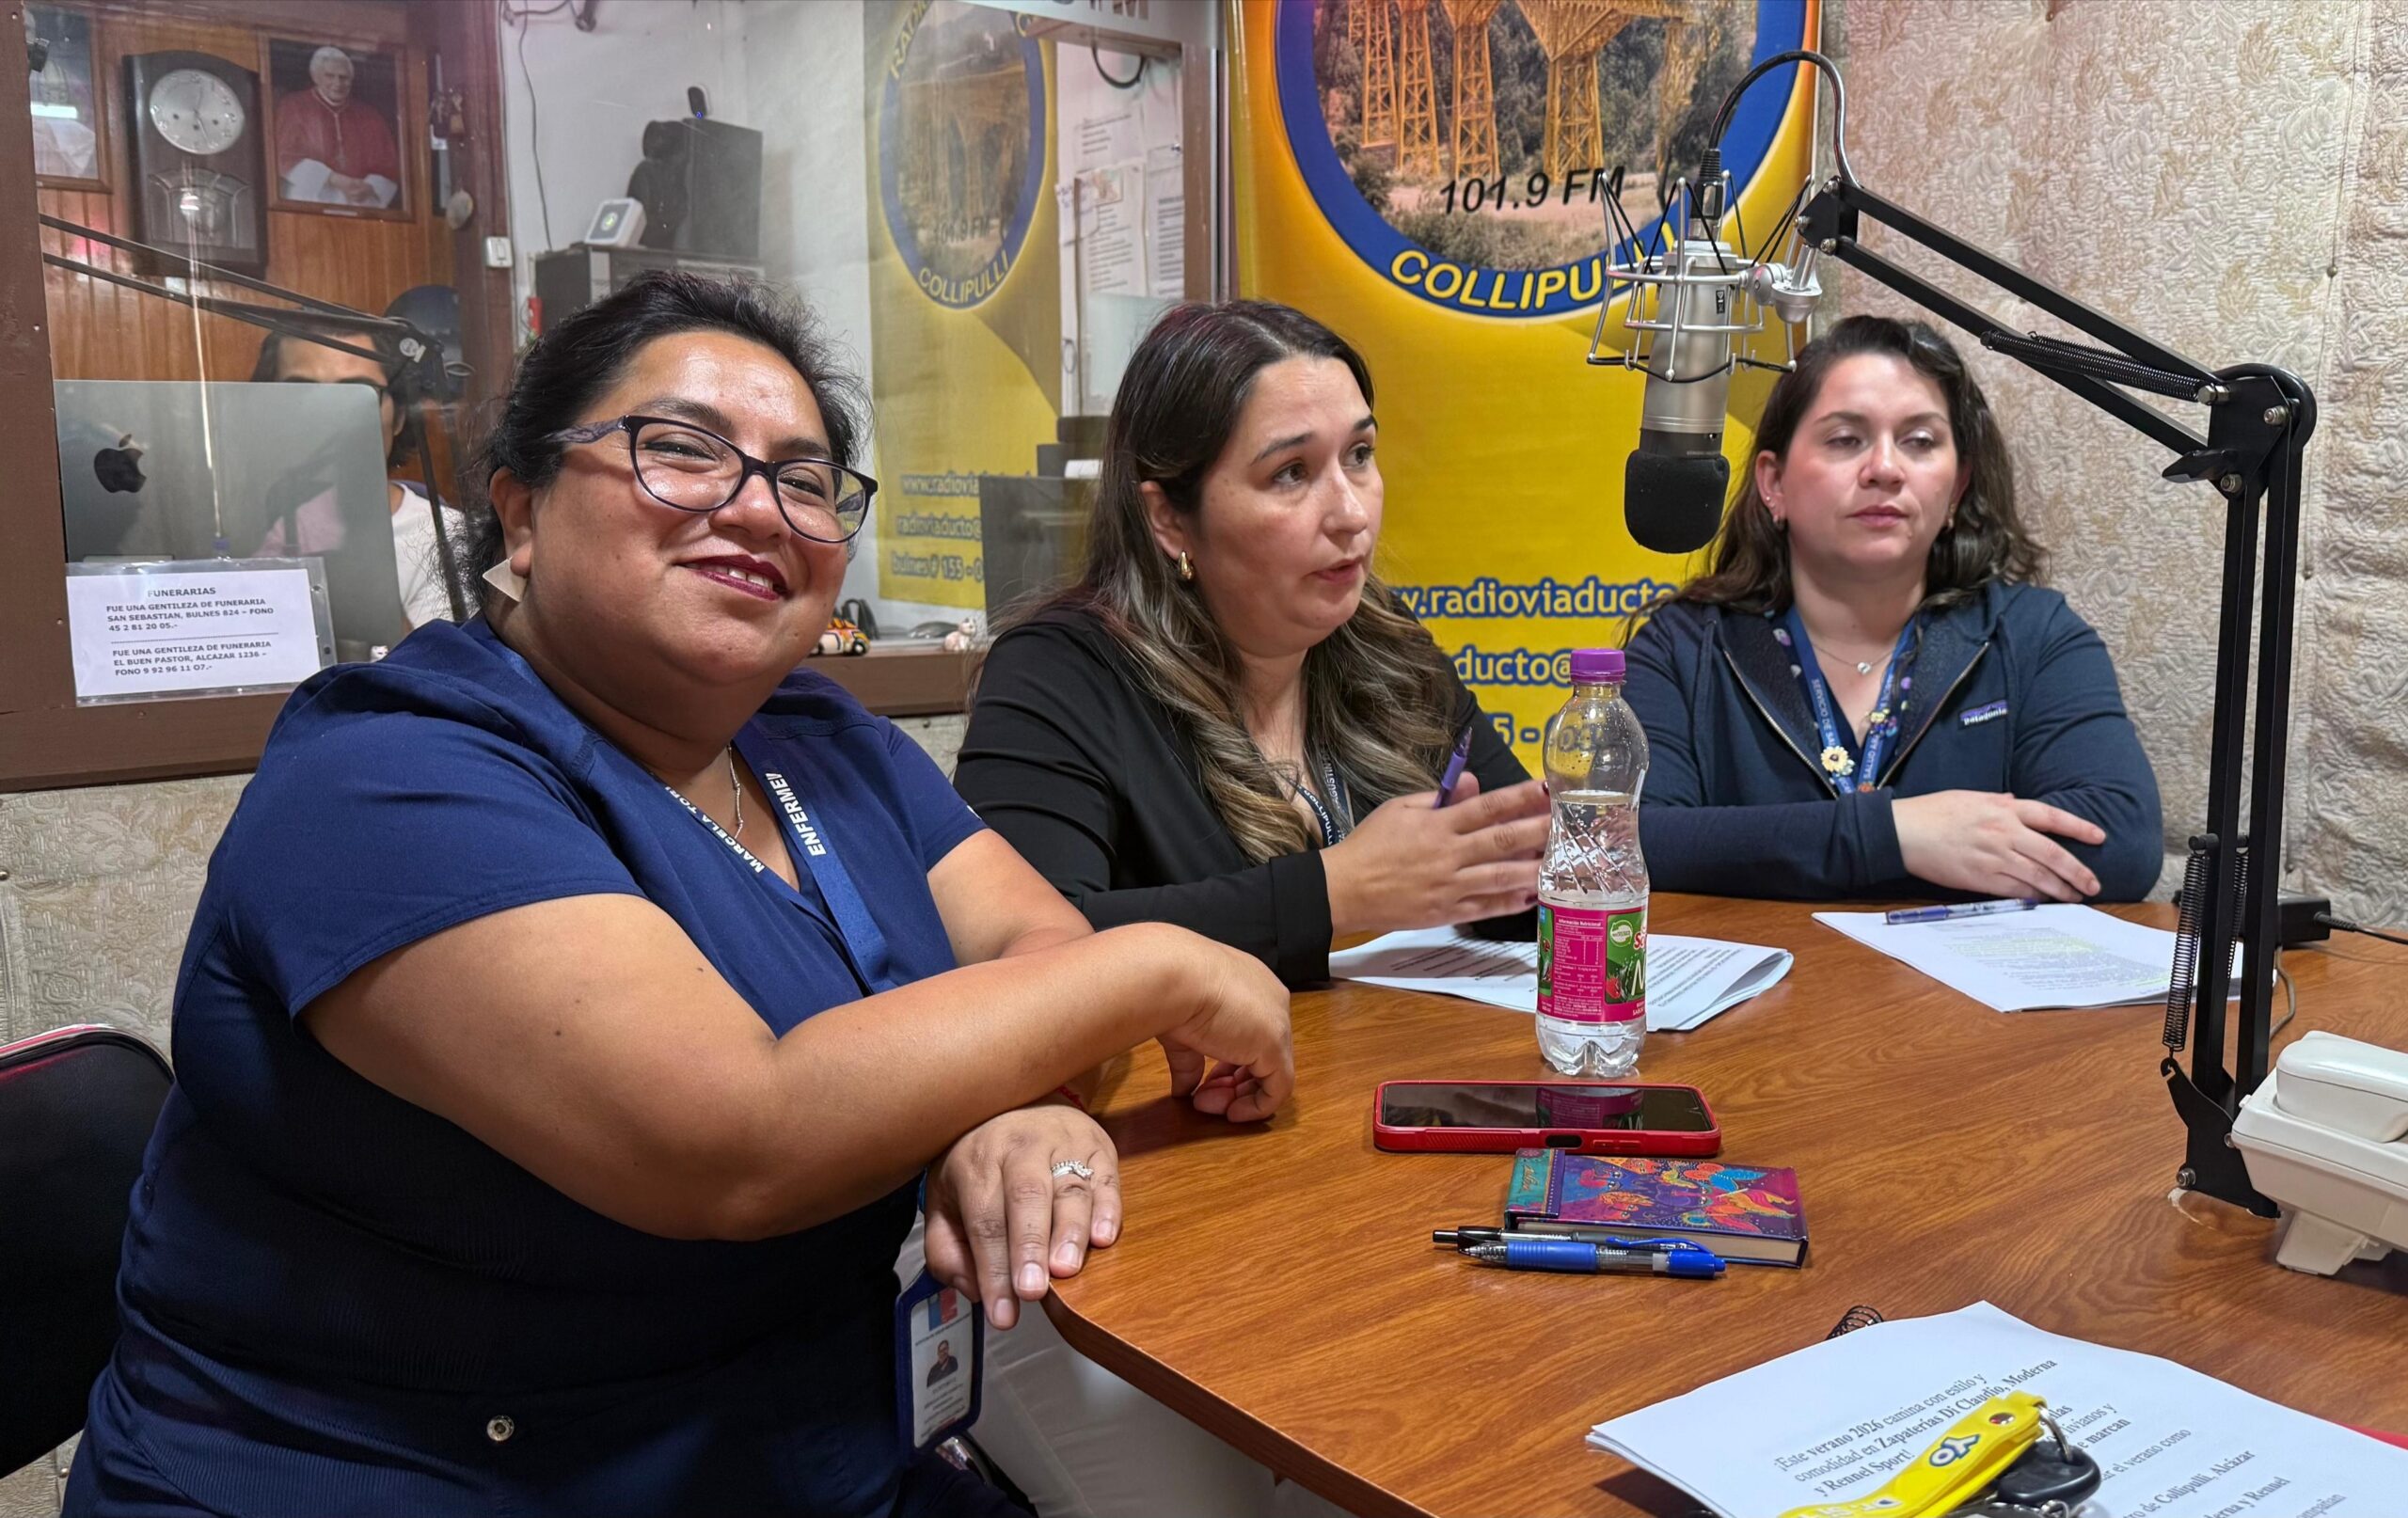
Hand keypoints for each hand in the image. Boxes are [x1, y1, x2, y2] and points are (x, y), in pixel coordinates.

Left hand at [924, 1102, 1118, 1329]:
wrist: (1021, 1100)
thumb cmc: (981, 1163)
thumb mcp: (945, 1200)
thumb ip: (948, 1251)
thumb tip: (975, 1291)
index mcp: (977, 1162)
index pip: (984, 1221)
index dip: (993, 1270)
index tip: (1002, 1314)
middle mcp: (1019, 1146)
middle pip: (1026, 1197)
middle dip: (1029, 1247)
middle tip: (1033, 1291)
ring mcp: (1063, 1142)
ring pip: (1069, 1187)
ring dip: (1069, 1231)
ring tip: (1067, 1269)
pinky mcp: (1098, 1144)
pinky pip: (1106, 1177)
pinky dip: (1108, 1209)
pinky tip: (1103, 1238)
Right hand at [1150, 927, 1293, 1122]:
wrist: (1173, 976)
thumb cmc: (1172, 988)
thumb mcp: (1183, 1029)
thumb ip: (1190, 1061)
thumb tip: (1184, 1089)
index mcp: (1251, 986)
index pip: (1250, 1034)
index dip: (1228, 1065)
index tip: (1205, 1082)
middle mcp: (1271, 1001)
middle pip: (1262, 1055)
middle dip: (1232, 1085)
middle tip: (1205, 1099)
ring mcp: (1277, 1023)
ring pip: (1271, 1074)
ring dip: (1239, 1098)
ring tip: (1209, 1105)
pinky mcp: (1276, 1046)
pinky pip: (1278, 1088)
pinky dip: (1257, 1107)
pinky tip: (1232, 1113)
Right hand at [1322, 774, 1548, 936]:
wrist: (1345, 890)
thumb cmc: (1370, 844)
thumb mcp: (1400, 809)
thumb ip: (1440, 797)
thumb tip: (1473, 782)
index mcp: (1438, 825)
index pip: (1487, 806)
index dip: (1520, 797)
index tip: (1547, 788)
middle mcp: (1449, 854)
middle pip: (1503, 840)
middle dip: (1539, 831)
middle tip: (1569, 825)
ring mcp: (1450, 886)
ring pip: (1501, 876)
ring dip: (1535, 868)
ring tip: (1564, 863)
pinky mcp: (1447, 912)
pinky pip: (1486, 906)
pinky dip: (1511, 902)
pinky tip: (1534, 895)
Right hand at [1892, 790, 2106, 900]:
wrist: (1903, 831)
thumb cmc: (1933, 811)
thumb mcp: (1971, 797)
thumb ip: (1999, 801)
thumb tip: (2018, 802)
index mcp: (2004, 808)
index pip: (2052, 817)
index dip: (2079, 827)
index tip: (2099, 837)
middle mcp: (2004, 832)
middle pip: (2053, 854)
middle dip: (2077, 871)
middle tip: (2093, 884)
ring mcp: (1994, 857)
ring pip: (2038, 876)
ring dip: (2060, 889)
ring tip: (2074, 897)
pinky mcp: (1980, 878)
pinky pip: (2014, 890)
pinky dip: (2032, 897)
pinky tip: (2043, 901)